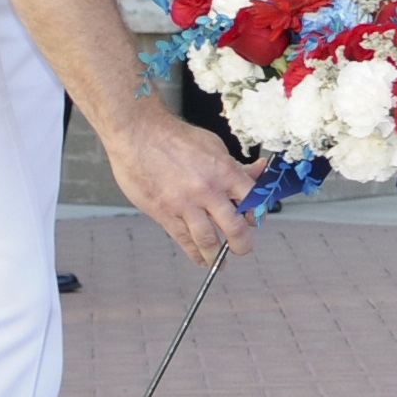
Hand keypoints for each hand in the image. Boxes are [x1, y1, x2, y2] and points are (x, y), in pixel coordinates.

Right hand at [104, 103, 262, 261]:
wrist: (137, 134)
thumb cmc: (175, 138)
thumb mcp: (214, 146)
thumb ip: (235, 166)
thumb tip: (258, 172)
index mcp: (225, 172)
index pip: (253, 201)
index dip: (257, 214)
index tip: (255, 220)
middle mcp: (208, 191)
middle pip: (235, 228)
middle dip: (243, 243)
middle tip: (243, 248)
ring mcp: (185, 204)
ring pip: (209, 240)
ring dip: (218, 255)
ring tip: (223, 261)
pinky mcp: (164, 213)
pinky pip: (183, 240)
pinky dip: (195, 254)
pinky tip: (201, 260)